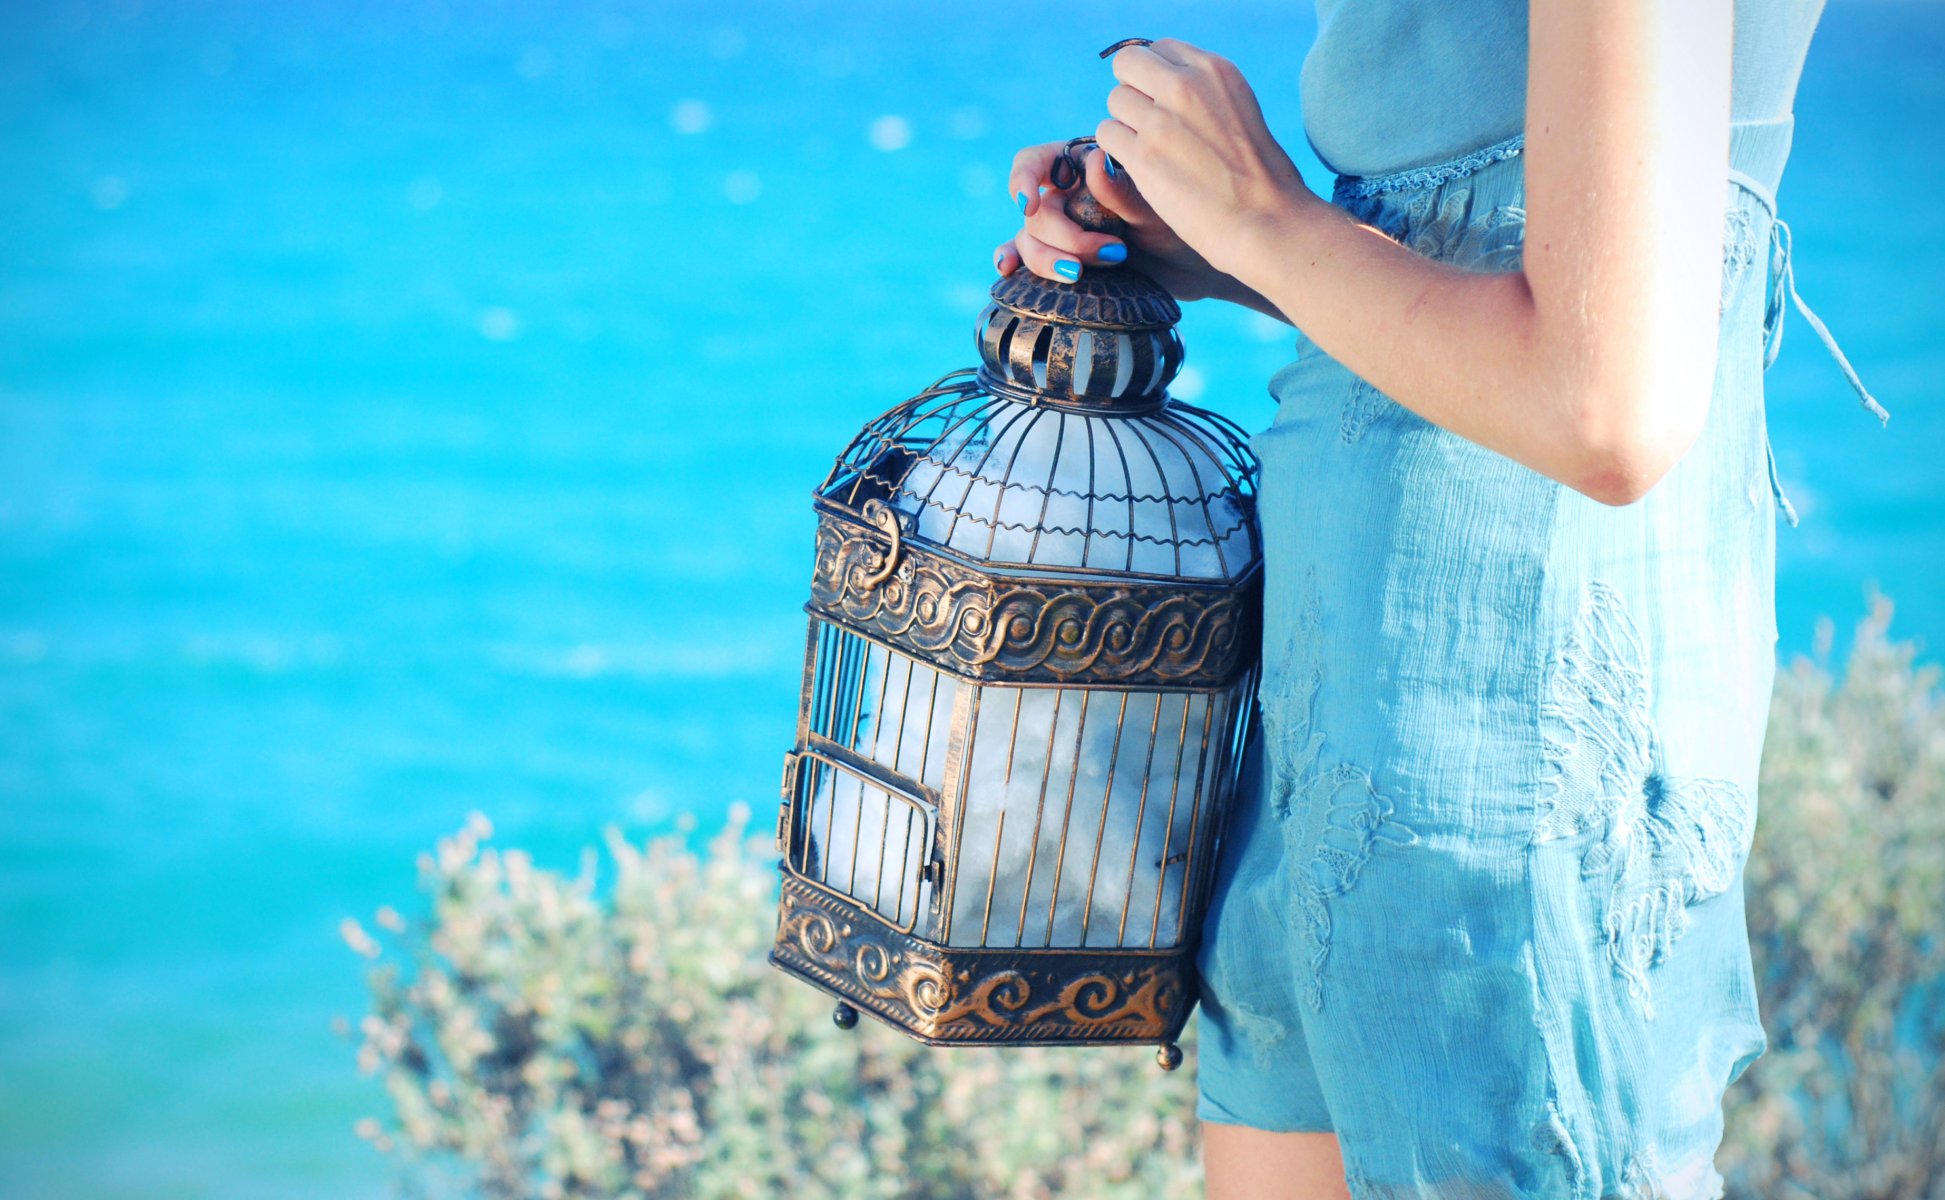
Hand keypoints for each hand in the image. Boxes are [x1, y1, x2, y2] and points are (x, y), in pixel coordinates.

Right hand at [992, 139, 1241, 303]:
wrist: (1199, 266)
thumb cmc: (1186, 225)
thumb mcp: (1159, 208)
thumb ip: (1124, 190)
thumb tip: (1095, 159)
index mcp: (1087, 166)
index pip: (1038, 161)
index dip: (1024, 178)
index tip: (1029, 203)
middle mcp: (1070, 195)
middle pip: (1036, 209)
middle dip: (1063, 235)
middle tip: (1111, 254)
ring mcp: (1064, 228)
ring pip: (1029, 238)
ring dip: (1046, 259)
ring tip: (1081, 274)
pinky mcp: (1064, 259)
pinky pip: (1025, 256)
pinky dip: (1014, 261)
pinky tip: (1009, 269)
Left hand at [1093, 39, 1321, 284]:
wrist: (1265, 219)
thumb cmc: (1259, 176)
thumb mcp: (1240, 109)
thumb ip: (1204, 91)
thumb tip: (1166, 83)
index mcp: (1214, 70)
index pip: (1160, 48)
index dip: (1154, 76)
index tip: (1164, 102)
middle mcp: (1186, 85)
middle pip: (1128, 64)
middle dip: (1132, 90)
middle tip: (1147, 122)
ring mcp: (1160, 120)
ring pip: (1115, 101)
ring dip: (1124, 124)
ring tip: (1150, 150)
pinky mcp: (1142, 156)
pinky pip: (1107, 134)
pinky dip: (1117, 150)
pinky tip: (1141, 166)